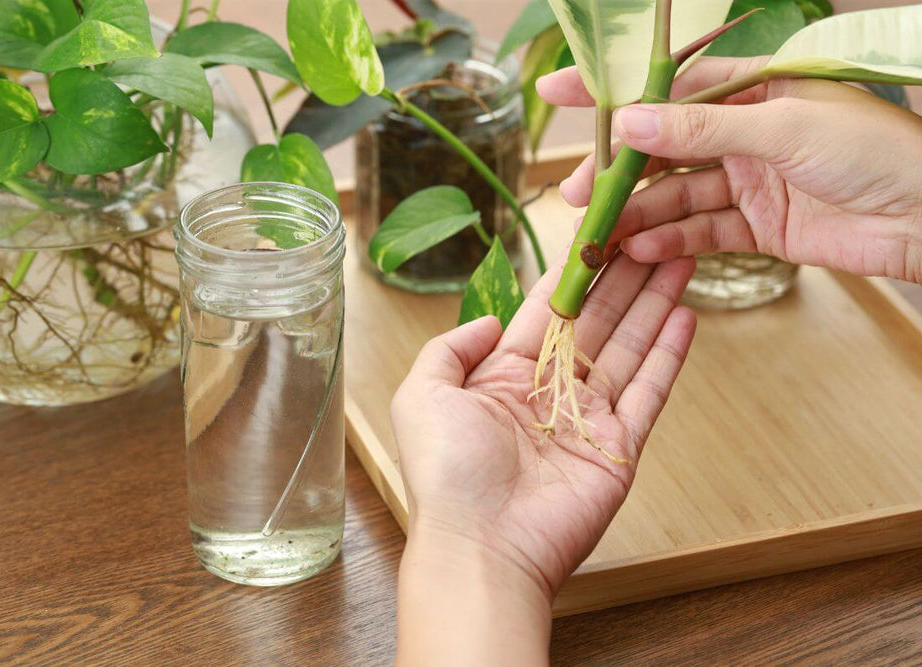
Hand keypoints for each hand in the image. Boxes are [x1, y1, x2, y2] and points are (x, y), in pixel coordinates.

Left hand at [393, 255, 696, 665]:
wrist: (482, 547)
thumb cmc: (446, 474)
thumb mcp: (423, 394)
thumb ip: (451, 348)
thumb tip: (492, 319)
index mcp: (502, 376)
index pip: (547, 311)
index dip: (573, 272)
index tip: (597, 232)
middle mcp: (548, 391)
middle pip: (595, 321)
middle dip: (623, 276)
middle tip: (651, 231)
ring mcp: (588, 418)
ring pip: (628, 346)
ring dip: (653, 302)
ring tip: (679, 255)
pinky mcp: (620, 446)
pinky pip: (649, 391)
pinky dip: (669, 353)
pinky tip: (684, 314)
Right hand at [538, 56, 921, 283]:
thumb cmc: (874, 151)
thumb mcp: (783, 128)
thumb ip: (703, 128)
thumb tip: (631, 120)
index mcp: (753, 91)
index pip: (669, 87)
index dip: (614, 91)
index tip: (560, 91)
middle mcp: (745, 134)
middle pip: (664, 149)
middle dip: (618, 170)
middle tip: (576, 192)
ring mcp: (750, 181)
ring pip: (678, 196)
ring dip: (639, 214)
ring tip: (601, 233)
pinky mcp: (758, 226)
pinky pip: (703, 232)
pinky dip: (672, 242)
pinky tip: (642, 250)